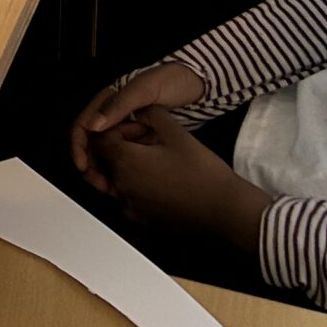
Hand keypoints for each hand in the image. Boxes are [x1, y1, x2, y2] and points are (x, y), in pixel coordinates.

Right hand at [72, 63, 204, 191]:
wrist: (197, 85)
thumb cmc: (170, 83)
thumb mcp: (144, 90)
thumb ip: (119, 105)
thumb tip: (93, 127)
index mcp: (106, 102)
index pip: (82, 126)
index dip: (79, 147)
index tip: (84, 166)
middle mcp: (112, 116)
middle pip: (92, 144)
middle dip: (91, 164)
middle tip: (100, 184)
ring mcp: (126, 129)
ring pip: (107, 153)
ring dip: (105, 170)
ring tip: (112, 188)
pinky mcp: (140, 140)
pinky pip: (125, 157)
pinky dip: (122, 170)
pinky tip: (127, 183)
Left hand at [88, 109, 273, 253]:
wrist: (226, 210)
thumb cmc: (203, 172)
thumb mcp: (177, 133)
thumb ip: (152, 113)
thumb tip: (140, 108)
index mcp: (125, 162)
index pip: (100, 138)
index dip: (118, 128)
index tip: (140, 128)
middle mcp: (121, 186)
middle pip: (106, 158)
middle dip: (122, 145)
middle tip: (149, 140)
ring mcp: (131, 205)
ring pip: (117, 177)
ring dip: (129, 164)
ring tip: (156, 158)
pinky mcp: (143, 218)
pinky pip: (129, 196)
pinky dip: (136, 184)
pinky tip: (160, 178)